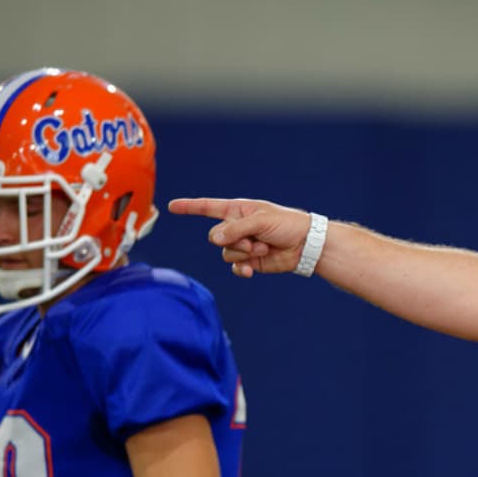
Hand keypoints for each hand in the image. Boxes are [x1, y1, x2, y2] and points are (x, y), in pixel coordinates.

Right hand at [168, 198, 312, 277]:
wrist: (306, 245)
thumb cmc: (287, 224)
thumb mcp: (261, 220)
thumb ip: (236, 228)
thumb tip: (214, 239)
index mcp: (238, 210)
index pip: (208, 207)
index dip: (190, 207)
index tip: (172, 206)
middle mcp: (237, 227)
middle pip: (215, 236)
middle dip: (232, 240)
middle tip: (253, 240)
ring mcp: (242, 245)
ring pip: (225, 253)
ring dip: (243, 253)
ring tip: (262, 248)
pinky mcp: (250, 261)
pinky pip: (235, 267)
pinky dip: (241, 269)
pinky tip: (251, 270)